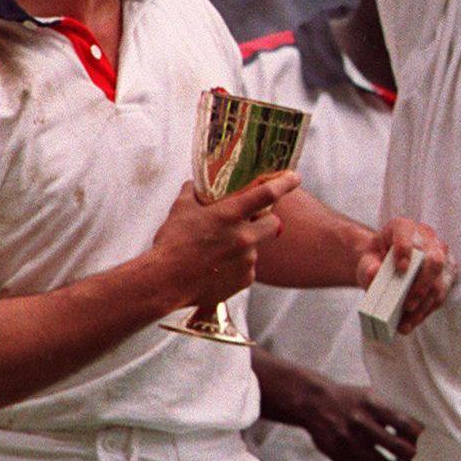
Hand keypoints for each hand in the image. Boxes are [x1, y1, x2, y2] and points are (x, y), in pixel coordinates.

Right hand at [153, 171, 299, 309]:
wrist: (165, 282)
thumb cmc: (172, 243)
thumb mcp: (180, 209)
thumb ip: (193, 193)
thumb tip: (196, 185)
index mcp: (231, 214)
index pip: (267, 193)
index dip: (284, 183)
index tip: (294, 178)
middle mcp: (245, 237)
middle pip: (274, 223)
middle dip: (267, 220)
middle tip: (253, 221)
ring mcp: (247, 260)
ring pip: (256, 247)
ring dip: (245, 245)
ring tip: (219, 251)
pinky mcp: (244, 280)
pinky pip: (247, 269)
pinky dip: (237, 266)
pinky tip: (217, 267)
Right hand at [298, 378, 420, 460]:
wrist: (314, 402)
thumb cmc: (351, 398)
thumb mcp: (372, 394)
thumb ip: (392, 409)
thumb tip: (421, 427)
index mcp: (372, 403)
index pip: (404, 423)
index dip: (421, 436)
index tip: (434, 442)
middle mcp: (361, 422)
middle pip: (395, 446)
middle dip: (413, 456)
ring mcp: (348, 441)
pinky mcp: (339, 455)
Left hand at [356, 218, 454, 333]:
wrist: (386, 261)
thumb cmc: (377, 258)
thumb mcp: (367, 260)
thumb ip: (367, 266)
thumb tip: (374, 273)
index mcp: (403, 227)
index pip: (407, 233)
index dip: (406, 250)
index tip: (401, 268)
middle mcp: (427, 237)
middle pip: (434, 259)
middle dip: (422, 285)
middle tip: (407, 304)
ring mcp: (441, 254)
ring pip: (440, 281)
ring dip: (424, 304)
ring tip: (406, 322)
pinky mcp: (447, 272)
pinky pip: (441, 294)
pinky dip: (426, 310)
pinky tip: (412, 321)